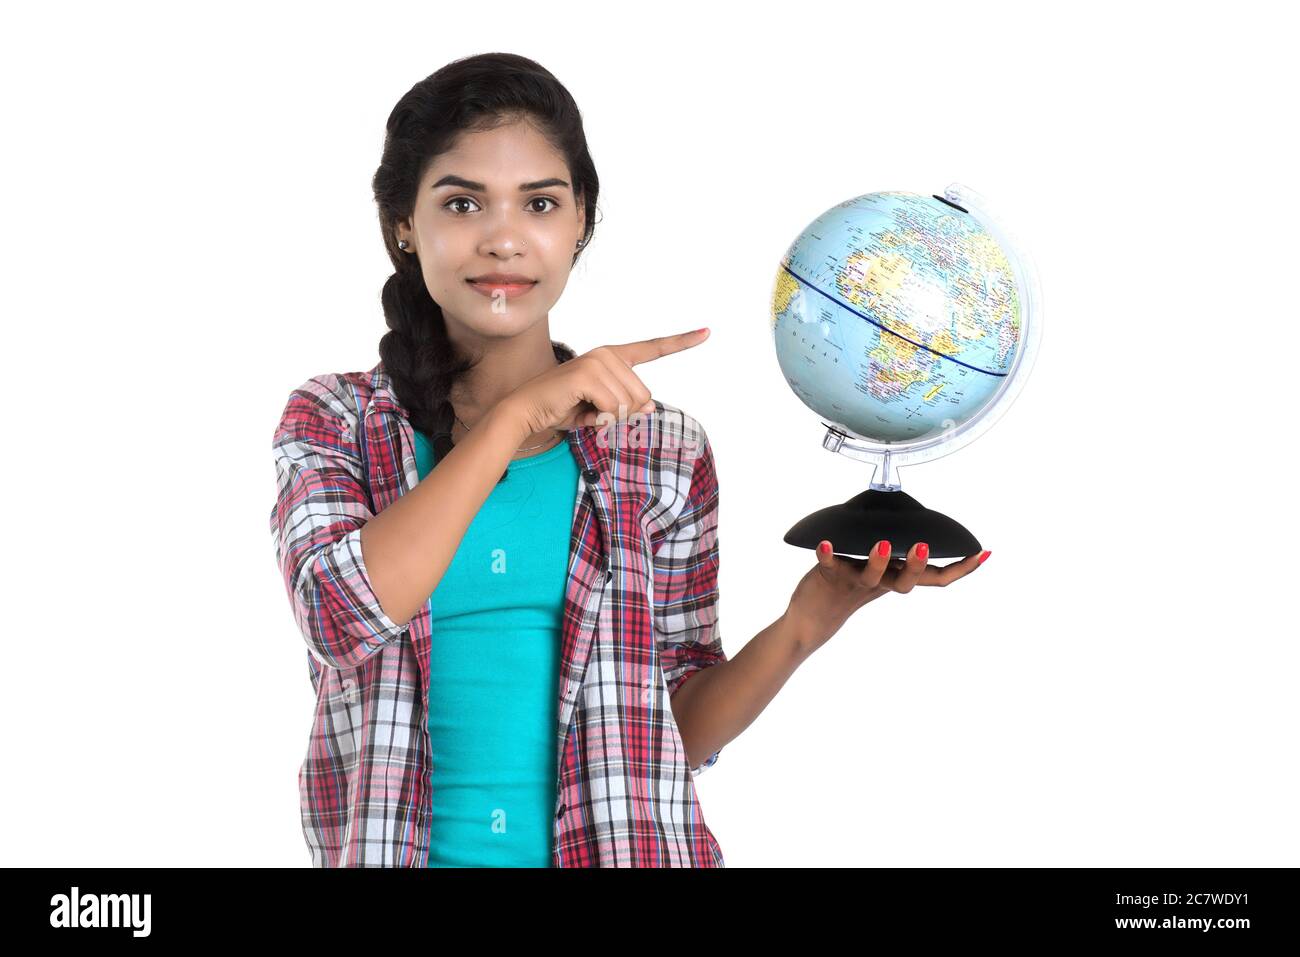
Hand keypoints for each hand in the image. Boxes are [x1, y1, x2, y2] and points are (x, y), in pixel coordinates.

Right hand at [502, 328, 710, 434]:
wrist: (527, 412)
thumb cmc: (563, 409)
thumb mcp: (602, 410)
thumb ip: (628, 405)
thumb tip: (650, 404)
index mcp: (613, 357)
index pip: (652, 349)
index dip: (681, 342)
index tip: (707, 332)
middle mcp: (607, 354)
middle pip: (643, 396)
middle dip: (622, 413)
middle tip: (592, 410)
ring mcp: (598, 361)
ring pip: (630, 404)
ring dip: (609, 417)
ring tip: (584, 409)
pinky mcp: (587, 374)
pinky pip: (613, 408)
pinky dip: (599, 418)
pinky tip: (579, 410)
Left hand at [786, 539, 989, 655]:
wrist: (814, 616)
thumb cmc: (851, 584)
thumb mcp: (881, 569)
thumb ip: (897, 552)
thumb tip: (917, 521)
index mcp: (898, 579)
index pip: (935, 578)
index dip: (960, 569)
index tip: (981, 552)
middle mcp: (881, 583)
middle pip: (906, 582)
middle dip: (918, 565)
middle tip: (925, 546)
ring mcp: (855, 583)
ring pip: (871, 577)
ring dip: (879, 561)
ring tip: (883, 544)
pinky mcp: (830, 579)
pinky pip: (829, 566)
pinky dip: (827, 554)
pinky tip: (825, 543)